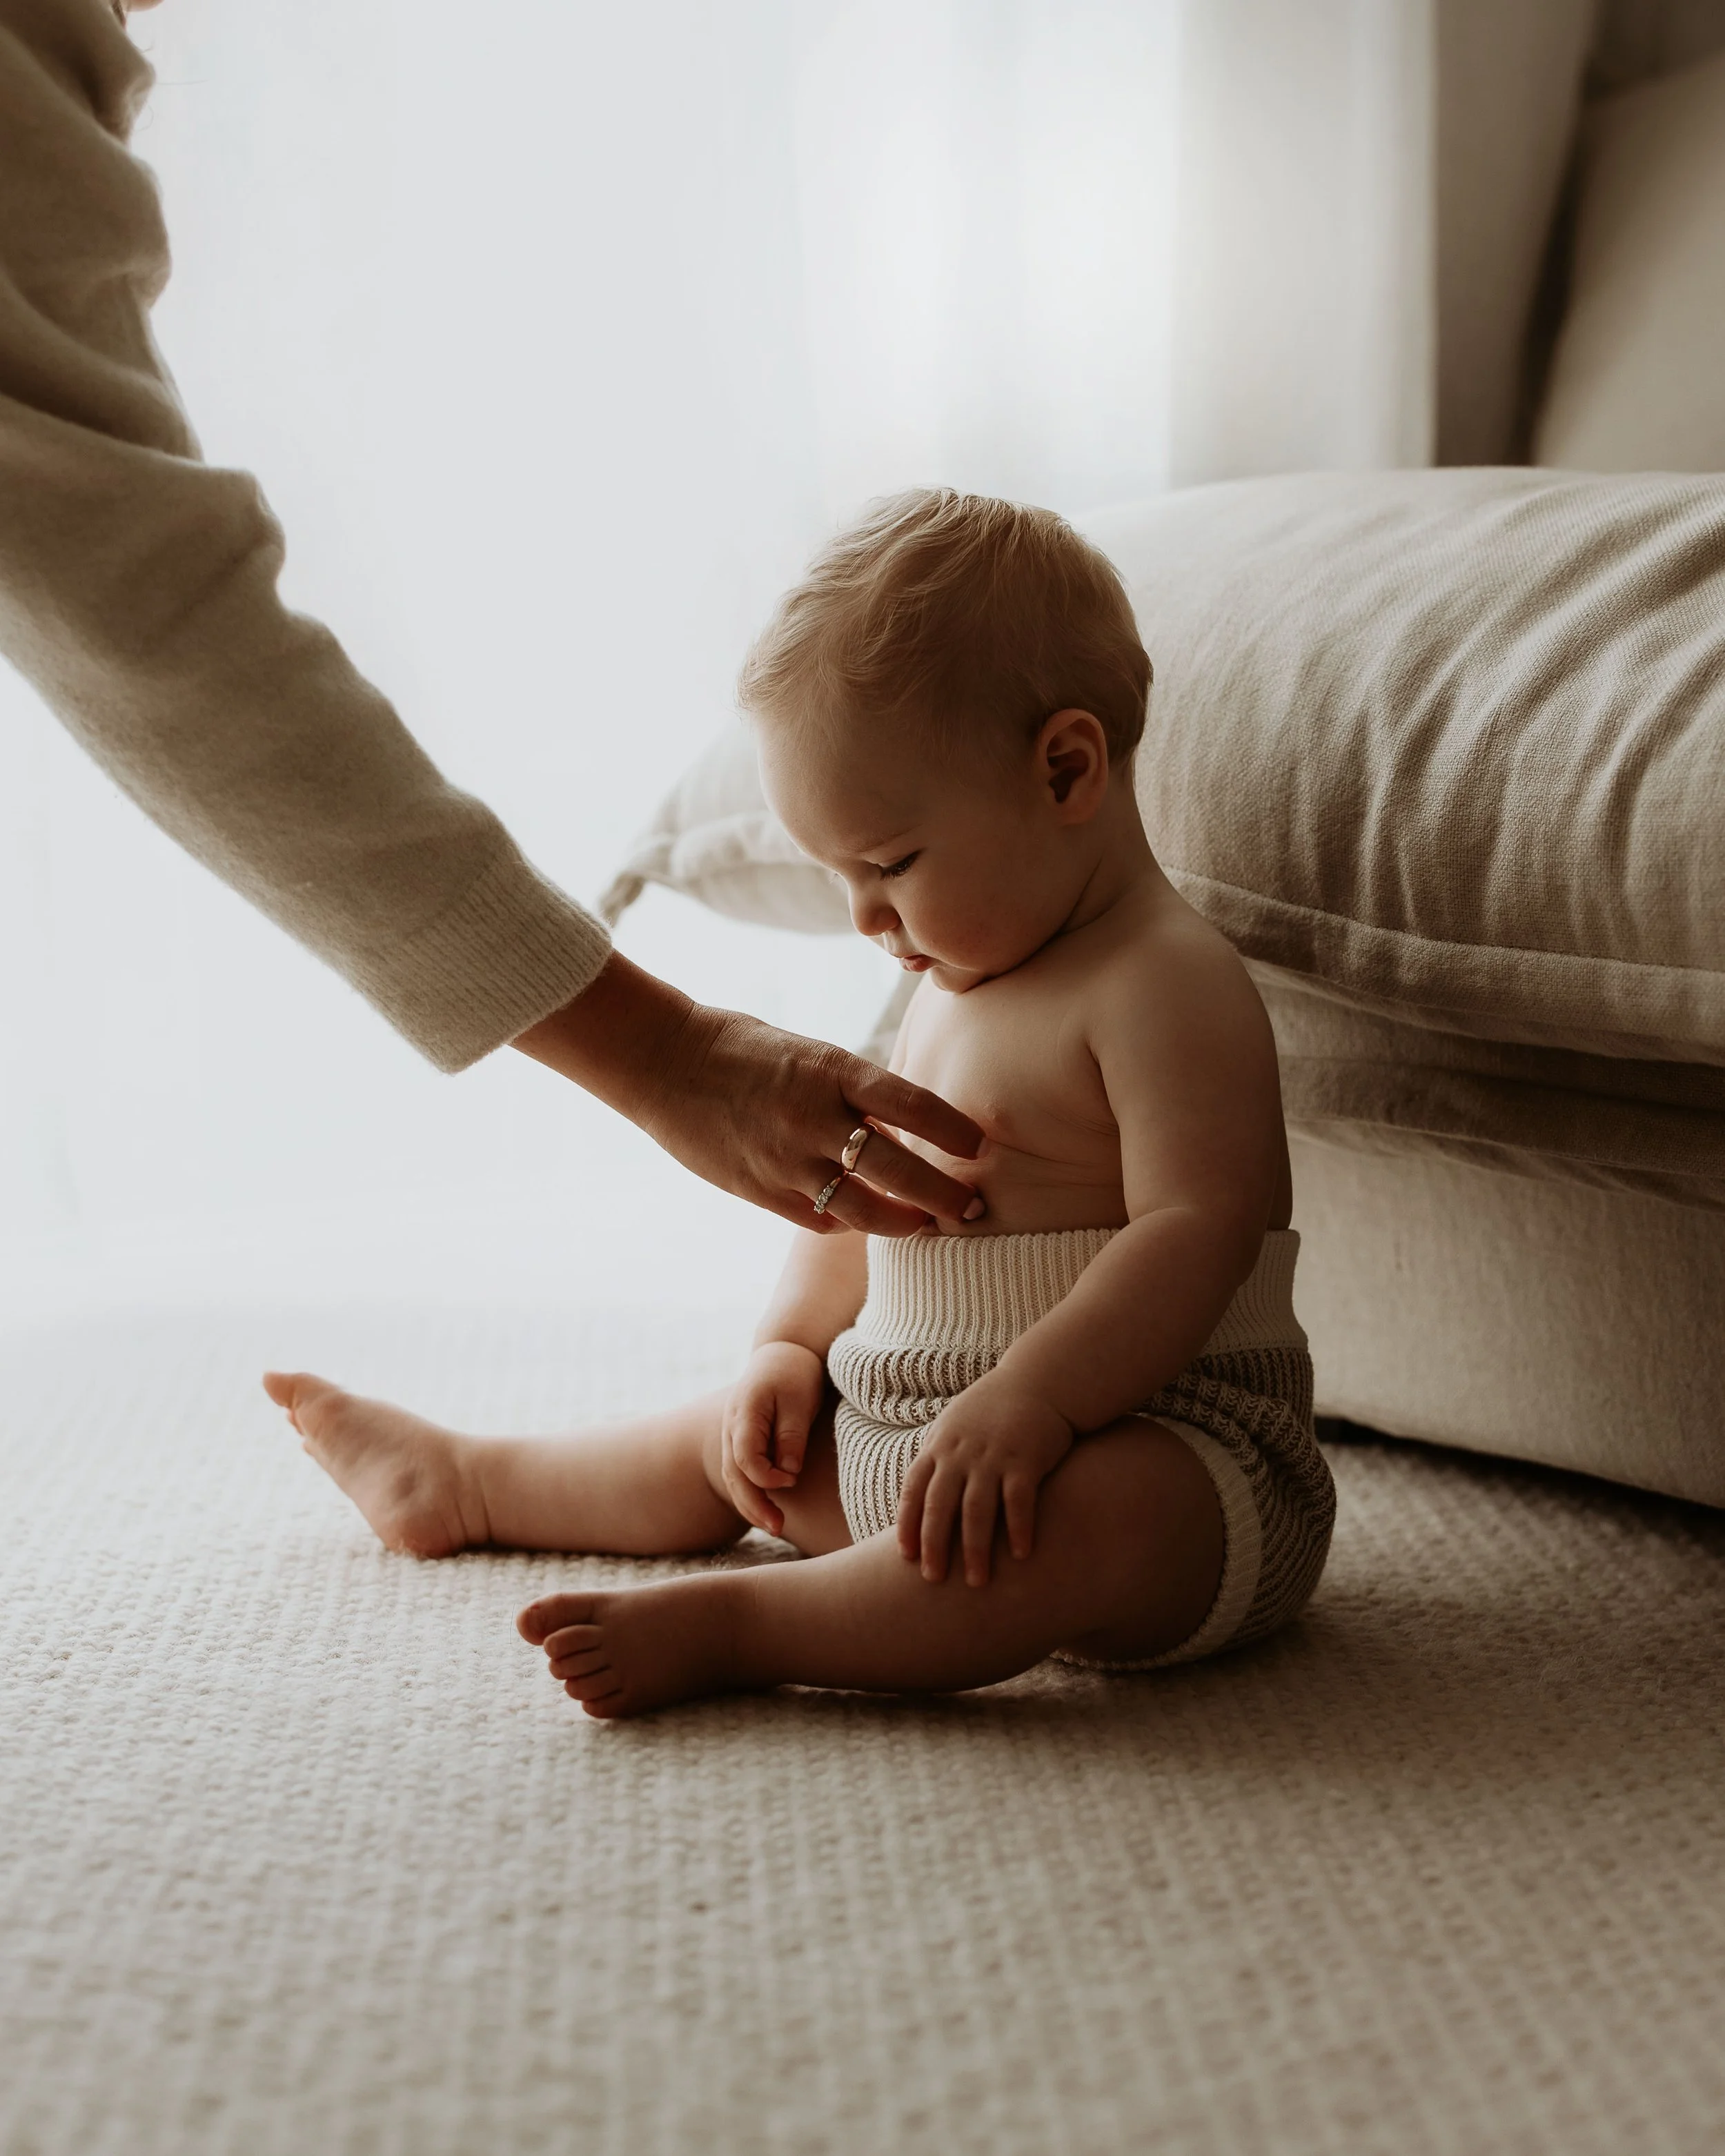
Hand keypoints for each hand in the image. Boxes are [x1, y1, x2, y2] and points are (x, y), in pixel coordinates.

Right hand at [514, 952, 985, 1234]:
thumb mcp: (809, 1052)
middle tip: (974, 1209)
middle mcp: (812, 1117)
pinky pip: (818, 1218)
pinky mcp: (759, 1190)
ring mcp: (785, 1159)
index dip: (952, 1130)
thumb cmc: (745, 1048)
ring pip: (862, 1209)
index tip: (981, 1147)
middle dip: (944, 1195)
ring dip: (903, 1222)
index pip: (911, 1104)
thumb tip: (907, 1123)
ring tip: (927, 1226)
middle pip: (898, 1169)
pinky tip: (861, 1218)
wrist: (663, 1060)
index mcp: (830, 1069)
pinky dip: (845, 1221)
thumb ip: (854, 1088)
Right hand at [719, 1341, 825, 1535]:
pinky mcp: (740, 1439)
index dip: (767, 1477)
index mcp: (745, 1413)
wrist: (783, 1351)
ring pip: (733, 1476)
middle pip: (734, 1474)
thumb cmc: (795, 1373)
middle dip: (754, 1504)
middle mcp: (731, 1425)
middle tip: (778, 1527)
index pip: (746, 1457)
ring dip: (751, 1504)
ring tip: (775, 1527)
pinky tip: (766, 1510)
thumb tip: (788, 1474)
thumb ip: (791, 1437)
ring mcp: (731, 1433)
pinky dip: (750, 1493)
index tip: (792, 1480)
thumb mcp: (800, 1401)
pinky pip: (739, 1472)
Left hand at [896, 1376, 1074, 1586]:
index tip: (905, 1557)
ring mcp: (992, 1456)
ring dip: (976, 1549)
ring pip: (977, 1510)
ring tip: (978, 1582)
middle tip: (934, 1580)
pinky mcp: (1026, 1459)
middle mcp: (961, 1453)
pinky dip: (1019, 1528)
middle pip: (940, 1506)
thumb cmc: (992, 1411)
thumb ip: (937, 1459)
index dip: (908, 1524)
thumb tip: (918, 1499)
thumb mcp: (954, 1427)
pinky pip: (1019, 1500)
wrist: (1037, 1380)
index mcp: (939, 1446)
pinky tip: (1021, 1554)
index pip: (914, 1490)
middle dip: (935, 1546)